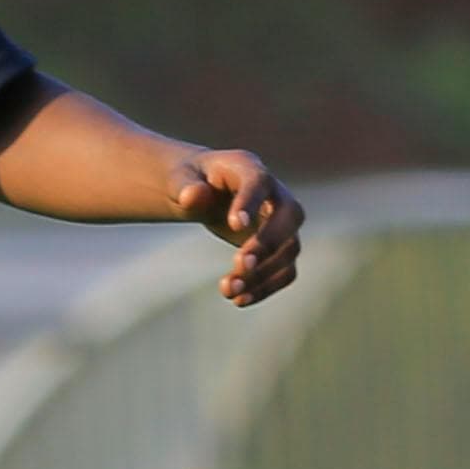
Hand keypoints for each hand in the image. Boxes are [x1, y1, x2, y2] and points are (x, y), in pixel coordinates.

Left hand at [168, 150, 303, 304]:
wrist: (204, 190)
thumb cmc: (191, 180)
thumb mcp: (179, 178)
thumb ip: (184, 186)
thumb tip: (192, 197)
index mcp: (248, 168)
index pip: (259, 182)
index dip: (251, 202)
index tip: (234, 225)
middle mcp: (274, 194)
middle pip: (290, 216)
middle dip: (268, 242)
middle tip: (240, 264)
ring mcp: (281, 222)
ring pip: (290, 248)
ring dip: (264, 273)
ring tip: (229, 290)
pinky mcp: (279, 247)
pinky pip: (285, 270)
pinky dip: (266, 287)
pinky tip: (239, 300)